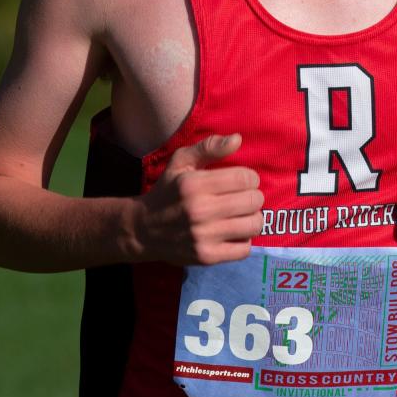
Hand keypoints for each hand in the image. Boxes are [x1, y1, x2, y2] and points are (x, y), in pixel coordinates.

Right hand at [136, 134, 263, 264]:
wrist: (142, 230)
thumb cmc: (167, 191)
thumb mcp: (180, 162)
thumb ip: (209, 147)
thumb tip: (238, 139)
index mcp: (195, 184)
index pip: (245, 178)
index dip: (250, 177)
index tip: (243, 181)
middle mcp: (200, 210)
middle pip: (253, 200)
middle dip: (253, 196)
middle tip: (244, 197)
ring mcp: (204, 236)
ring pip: (254, 225)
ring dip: (253, 217)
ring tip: (242, 214)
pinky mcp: (206, 257)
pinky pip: (244, 249)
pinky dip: (244, 240)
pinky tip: (234, 233)